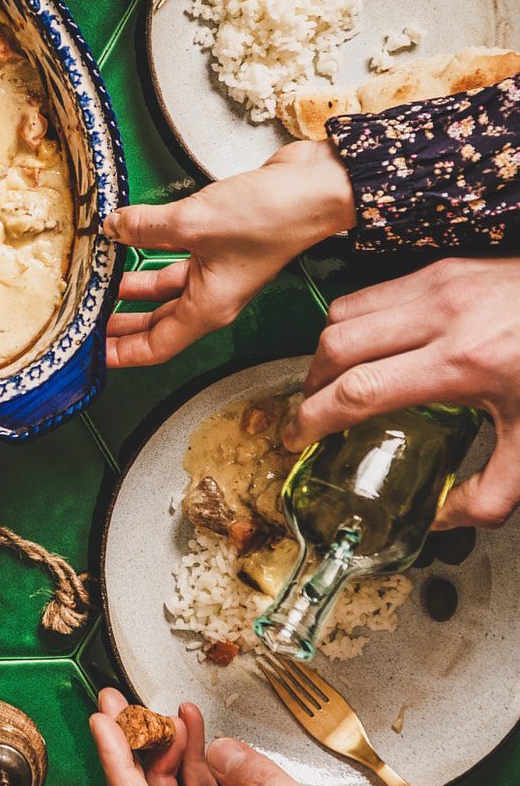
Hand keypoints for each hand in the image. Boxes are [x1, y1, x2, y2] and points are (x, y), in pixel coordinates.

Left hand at [104, 141, 354, 366]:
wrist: (313, 188)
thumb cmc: (272, 218)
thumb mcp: (192, 223)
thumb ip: (144, 227)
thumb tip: (113, 226)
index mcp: (208, 308)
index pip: (157, 346)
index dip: (123, 353)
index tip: (95, 353)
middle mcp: (214, 295)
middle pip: (158, 321)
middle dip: (122, 323)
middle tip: (89, 321)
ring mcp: (218, 269)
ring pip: (165, 287)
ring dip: (133, 286)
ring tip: (100, 283)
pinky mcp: (221, 242)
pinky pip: (177, 256)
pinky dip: (151, 252)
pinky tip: (129, 238)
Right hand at [287, 257, 519, 528]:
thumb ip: (489, 493)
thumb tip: (442, 518)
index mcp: (461, 363)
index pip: (359, 390)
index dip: (314, 418)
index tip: (296, 436)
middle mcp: (441, 316)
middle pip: (338, 346)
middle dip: (310, 384)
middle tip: (310, 411)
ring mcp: (438, 284)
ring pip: (345, 312)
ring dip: (326, 350)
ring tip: (330, 380)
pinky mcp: (441, 267)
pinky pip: (372, 292)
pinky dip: (354, 321)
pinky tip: (366, 347)